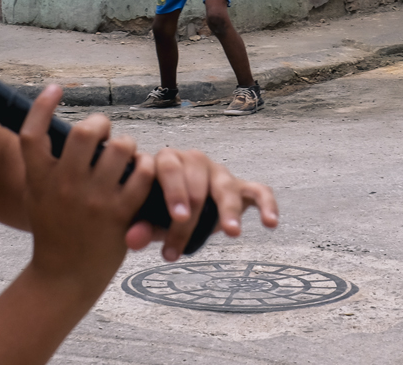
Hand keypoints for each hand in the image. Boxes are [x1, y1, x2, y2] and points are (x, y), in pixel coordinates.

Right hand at [20, 86, 155, 293]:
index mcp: (39, 179)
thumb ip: (40, 164)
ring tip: (125, 153)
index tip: (55, 88)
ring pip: (120, 148)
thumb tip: (44, 121)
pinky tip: (142, 170)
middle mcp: (64, 186)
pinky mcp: (120, 214)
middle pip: (84, 133)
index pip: (32, 133)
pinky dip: (146, 167)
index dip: (42, 106)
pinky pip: (142, 174)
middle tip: (103, 130)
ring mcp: (94, 200)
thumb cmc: (52, 230)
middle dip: (100, 123)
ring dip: (126, 144)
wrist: (64, 276)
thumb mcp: (35, 195)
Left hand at [124, 149, 278, 261]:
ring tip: (232, 233)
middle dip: (193, 214)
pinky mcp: (243, 186)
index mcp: (168, 160)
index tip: (177, 218)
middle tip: (185, 241)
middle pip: (197, 180)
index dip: (174, 192)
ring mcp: (220, 173)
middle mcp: (196, 161)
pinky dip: (267, 204)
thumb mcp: (149, 217)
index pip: (169, 167)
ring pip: (226, 186)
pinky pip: (260, 191)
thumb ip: (140, 226)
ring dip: (230, 209)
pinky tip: (271, 223)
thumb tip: (131, 241)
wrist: (182, 204)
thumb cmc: (161, 207)